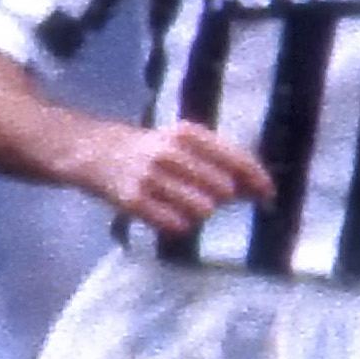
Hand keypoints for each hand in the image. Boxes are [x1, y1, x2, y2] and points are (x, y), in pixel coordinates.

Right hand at [74, 121, 273, 235]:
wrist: (92, 151)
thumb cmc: (147, 149)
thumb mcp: (180, 142)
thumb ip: (218, 160)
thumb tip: (258, 189)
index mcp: (186, 134)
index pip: (235, 159)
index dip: (256, 179)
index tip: (267, 194)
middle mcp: (170, 152)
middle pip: (222, 189)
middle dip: (222, 198)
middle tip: (207, 196)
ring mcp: (150, 177)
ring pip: (202, 209)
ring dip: (199, 213)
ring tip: (182, 203)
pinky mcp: (133, 201)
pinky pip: (176, 224)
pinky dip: (178, 224)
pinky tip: (167, 214)